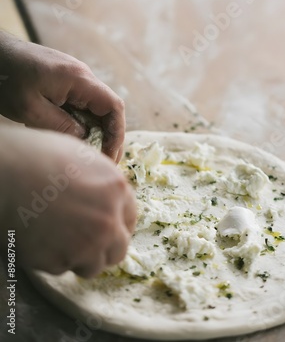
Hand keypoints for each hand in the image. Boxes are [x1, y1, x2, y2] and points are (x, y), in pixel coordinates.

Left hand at [0, 31, 124, 161]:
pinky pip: (80, 103)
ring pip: (93, 108)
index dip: (117, 133)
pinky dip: (79, 121)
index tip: (109, 155)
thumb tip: (85, 140)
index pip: (114, 107)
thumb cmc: (6, 78)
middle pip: (107, 109)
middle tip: (100, 162)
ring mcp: (74, 77)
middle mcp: (83, 76)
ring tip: (83, 153)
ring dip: (92, 130)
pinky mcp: (64, 80)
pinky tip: (66, 134)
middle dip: (107, 136)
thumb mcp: (31, 110)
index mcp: (80, 80)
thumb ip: (62, 126)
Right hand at [0, 126, 135, 277]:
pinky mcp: (58, 262)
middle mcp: (108, 222)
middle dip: (104, 247)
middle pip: (118, 250)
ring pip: (93, 266)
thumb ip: (103, 183)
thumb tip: (107, 195)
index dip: (117, 224)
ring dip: (80, 257)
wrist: (6, 173)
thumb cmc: (39, 156)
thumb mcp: (83, 158)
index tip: (107, 227)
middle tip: (85, 240)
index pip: (131, 220)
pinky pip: (62, 268)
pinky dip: (53, 259)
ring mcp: (85, 246)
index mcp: (117, 191)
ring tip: (60, 238)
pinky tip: (41, 238)